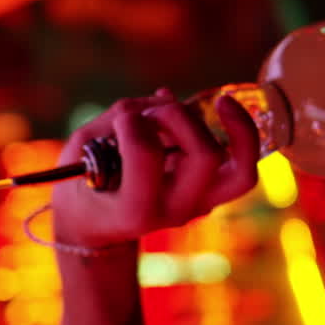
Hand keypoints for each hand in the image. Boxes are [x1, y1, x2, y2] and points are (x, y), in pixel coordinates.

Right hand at [51, 88, 260, 248]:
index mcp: (134, 209)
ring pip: (242, 170)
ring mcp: (196, 206)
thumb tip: (167, 98)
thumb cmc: (82, 183)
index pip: (147, 154)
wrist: (95, 226)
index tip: (119, 119)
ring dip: (232, 127)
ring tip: (216, 104)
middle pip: (204, 156)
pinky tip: (222, 109)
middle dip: (178, 117)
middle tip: (152, 113)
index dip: (132, 123)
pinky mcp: (209, 195)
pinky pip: (241, 165)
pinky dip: (239, 135)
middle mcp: (173, 211)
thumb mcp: (84, 148)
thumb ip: (121, 118)